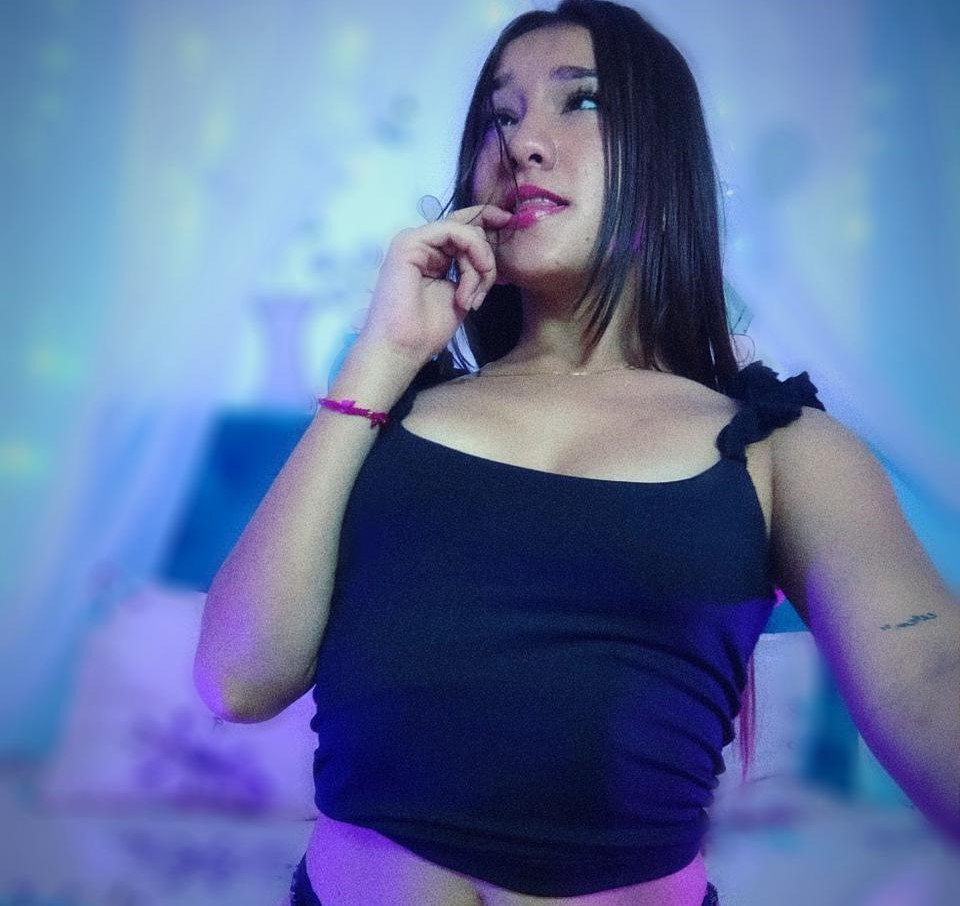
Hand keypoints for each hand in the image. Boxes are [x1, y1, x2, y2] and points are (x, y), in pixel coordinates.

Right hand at [358, 204, 512, 364]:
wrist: (403, 347)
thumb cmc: (428, 330)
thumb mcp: (462, 293)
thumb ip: (472, 271)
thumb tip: (489, 254)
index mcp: (433, 255)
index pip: (463, 228)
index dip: (487, 219)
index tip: (509, 222)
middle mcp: (423, 244)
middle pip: (467, 226)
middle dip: (488, 252)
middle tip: (485, 288)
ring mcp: (414, 240)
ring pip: (464, 231)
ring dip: (480, 262)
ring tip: (474, 295)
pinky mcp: (409, 242)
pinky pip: (453, 231)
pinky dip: (470, 253)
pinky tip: (470, 281)